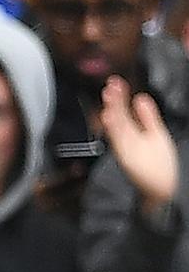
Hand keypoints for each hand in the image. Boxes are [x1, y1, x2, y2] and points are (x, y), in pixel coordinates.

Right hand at [99, 76, 179, 211]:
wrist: (162, 189)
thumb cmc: (159, 165)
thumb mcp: (156, 134)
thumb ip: (147, 116)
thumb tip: (140, 97)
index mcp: (133, 131)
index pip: (125, 109)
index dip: (121, 95)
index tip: (116, 82)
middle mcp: (127, 138)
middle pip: (119, 115)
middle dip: (115, 100)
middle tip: (110, 85)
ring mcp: (126, 147)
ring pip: (117, 126)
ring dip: (112, 110)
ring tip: (108, 96)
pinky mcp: (127, 157)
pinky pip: (118, 141)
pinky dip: (113, 129)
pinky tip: (109, 118)